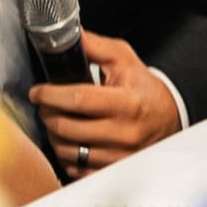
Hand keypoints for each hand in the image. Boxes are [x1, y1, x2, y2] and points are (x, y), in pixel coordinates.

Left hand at [30, 30, 179, 174]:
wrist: (170, 118)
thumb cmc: (143, 89)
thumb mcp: (124, 60)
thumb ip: (95, 47)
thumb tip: (67, 35)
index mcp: (127, 103)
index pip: (79, 99)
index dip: (51, 95)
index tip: (37, 92)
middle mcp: (125, 133)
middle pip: (68, 128)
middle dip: (46, 115)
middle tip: (42, 106)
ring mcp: (120, 156)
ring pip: (69, 152)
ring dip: (53, 137)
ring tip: (52, 122)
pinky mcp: (116, 171)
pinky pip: (78, 171)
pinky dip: (66, 157)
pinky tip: (66, 142)